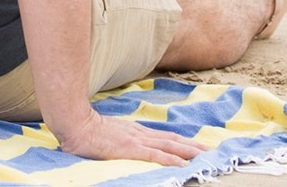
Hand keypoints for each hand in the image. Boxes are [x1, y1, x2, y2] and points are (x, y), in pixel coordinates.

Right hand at [56, 109, 205, 164]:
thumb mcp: (109, 131)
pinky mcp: (130, 149)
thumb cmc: (87, 128)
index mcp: (136, 130)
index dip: (183, 142)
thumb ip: (120, 136)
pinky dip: (170, 160)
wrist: (75, 122)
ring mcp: (136, 141)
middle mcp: (140, 134)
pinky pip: (155, 156)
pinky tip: (182, 164)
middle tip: (212, 151)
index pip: (165, 136)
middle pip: (172, 140)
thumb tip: (126, 142)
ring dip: (188, 152)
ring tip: (205, 157)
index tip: (198, 146)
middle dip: (193, 146)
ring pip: (169, 147)